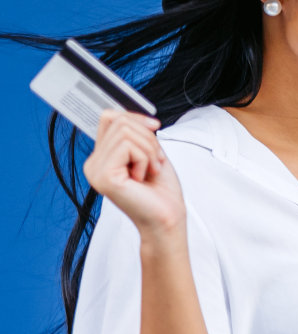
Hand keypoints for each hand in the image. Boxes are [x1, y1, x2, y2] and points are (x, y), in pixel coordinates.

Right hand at [83, 109, 183, 236]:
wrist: (167, 219)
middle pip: (119, 122)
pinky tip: (144, 177)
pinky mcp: (104, 176)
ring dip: (149, 149)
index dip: (135, 117)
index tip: (155, 127)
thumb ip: (136, 134)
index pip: (109, 117)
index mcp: (102, 157)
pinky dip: (145, 159)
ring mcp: (96, 170)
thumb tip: (130, 113)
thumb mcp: (149, 153)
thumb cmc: (161, 192)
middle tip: (156, 161)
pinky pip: (127, 146)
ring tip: (151, 170)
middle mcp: (94, 164)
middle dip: (148, 137)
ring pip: (124, 132)